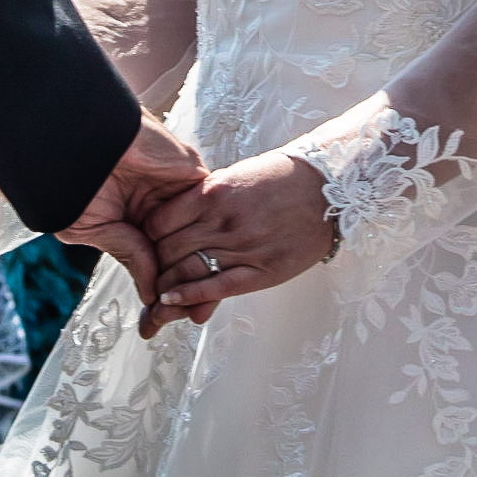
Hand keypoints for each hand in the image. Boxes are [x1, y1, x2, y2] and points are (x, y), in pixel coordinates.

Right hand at [57, 113, 206, 307]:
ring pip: (200, 238)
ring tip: (199, 305)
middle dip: (187, 288)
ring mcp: (177, 191)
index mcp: (134, 217)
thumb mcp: (95, 227)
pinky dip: (208, 243)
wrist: (81, 138)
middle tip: (189, 318)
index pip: (157, 258)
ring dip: (201, 271)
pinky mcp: (193, 175)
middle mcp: (159, 207)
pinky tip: (208, 272)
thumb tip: (151, 292)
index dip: (162, 288)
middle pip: (183, 253)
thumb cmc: (73, 177)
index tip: (164, 320)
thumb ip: (129, 254)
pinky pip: (208, 212)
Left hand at [138, 151, 334, 337]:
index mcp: (213, 193)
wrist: (328, 189)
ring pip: (187, 271)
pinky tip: (172, 301)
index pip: (159, 222)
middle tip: (150, 271)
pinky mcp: (262, 271)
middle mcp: (223, 220)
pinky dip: (189, 296)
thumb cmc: (281, 178)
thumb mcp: (235, 175)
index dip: (148, 236)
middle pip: (168, 250)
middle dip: (154, 263)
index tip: (148, 242)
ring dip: (166, 284)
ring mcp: (242, 247)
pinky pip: (216, 287)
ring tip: (156, 292)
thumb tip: (174, 216)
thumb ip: (204, 196)